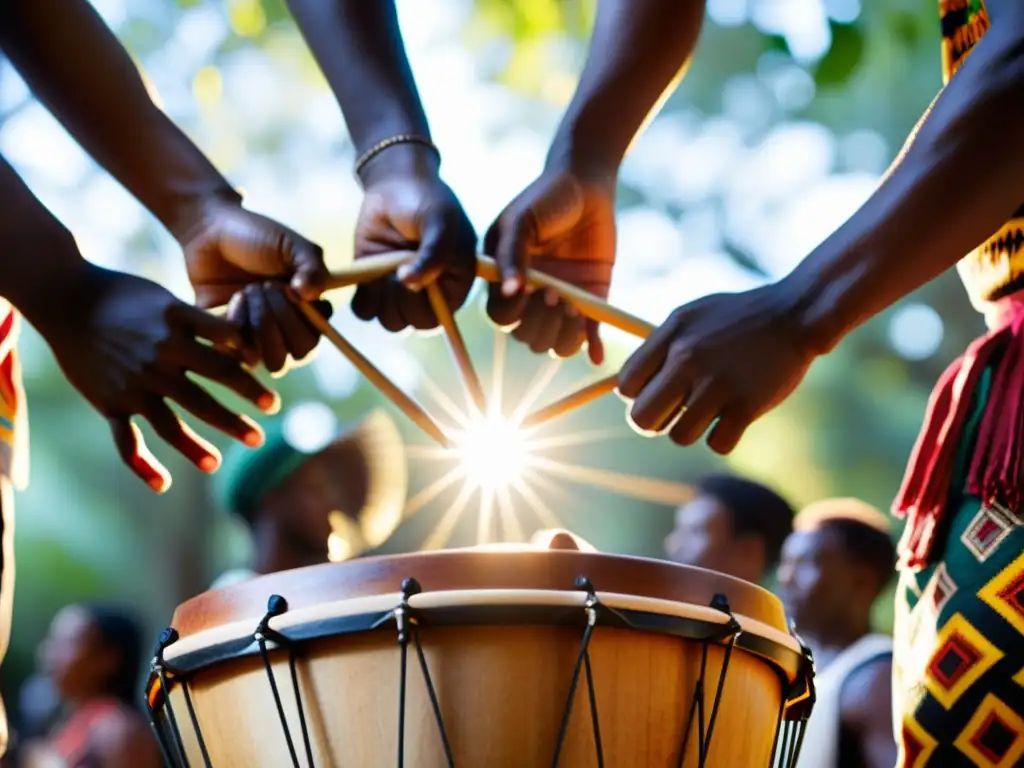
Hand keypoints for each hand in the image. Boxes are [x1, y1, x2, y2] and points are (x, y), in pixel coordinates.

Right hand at [38, 262, 278, 491]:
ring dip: (195, 448)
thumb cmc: (126, 296)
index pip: (225, 360)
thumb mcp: (169, 301)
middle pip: (205, 397)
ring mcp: (133, 387)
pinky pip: (127, 442)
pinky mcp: (110, 404)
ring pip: (171, 426)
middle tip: (264, 428)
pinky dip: (143, 466)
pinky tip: (163, 484)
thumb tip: (243, 346)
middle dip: (236, 418)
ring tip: (217, 464)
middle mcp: (157, 362)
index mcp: (176, 334)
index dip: (250, 379)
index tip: (268, 395)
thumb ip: (203, 326)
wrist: (66, 299)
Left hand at [180, 196, 331, 374]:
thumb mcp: (292, 245)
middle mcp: (284, 328)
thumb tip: (311, 295)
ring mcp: (255, 335)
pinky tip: (231, 299)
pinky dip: (235, 325)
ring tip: (246, 293)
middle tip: (264, 286)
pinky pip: (236, 352)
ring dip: (259, 324)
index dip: (304, 319)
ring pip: (269, 358)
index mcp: (306, 310)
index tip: (291, 288)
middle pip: (296, 354)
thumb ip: (313, 267)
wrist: (209, 230)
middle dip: (281, 320)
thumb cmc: (256, 235)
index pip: (316, 339)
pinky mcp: (226, 337)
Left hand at [353, 144, 476, 330]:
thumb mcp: (439, 222)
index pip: (440, 318)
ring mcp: (399, 292)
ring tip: (385, 264)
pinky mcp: (372, 287)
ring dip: (383, 297)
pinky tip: (369, 270)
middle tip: (398, 266)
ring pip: (389, 321)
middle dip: (402, 298)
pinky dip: (362, 296)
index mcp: (454, 286)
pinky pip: (364, 311)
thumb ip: (435, 254)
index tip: (415, 273)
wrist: (395, 184)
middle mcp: (428, 295)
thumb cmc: (428, 201)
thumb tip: (412, 284)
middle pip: (414, 323)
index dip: (424, 303)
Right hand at [485, 167, 615, 364]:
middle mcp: (531, 298)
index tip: (529, 289)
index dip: (514, 312)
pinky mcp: (590, 302)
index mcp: (507, 281)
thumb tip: (511, 291)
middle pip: (528, 336)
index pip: (502, 316)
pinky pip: (588, 335)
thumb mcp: (522, 221)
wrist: (587, 185)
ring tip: (576, 306)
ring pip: (556, 343)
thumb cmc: (546, 198)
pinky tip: (599, 355)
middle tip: (556, 293)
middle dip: (541, 322)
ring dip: (564, 334)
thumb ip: (512, 253)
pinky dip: (593, 347)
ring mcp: (561, 302)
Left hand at [616, 285, 816, 453]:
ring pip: (679, 437)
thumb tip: (626, 387)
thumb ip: (658, 347)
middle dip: (654, 422)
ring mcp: (718, 384)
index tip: (654, 392)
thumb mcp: (690, 316)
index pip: (627, 385)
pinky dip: (724, 437)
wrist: (795, 313)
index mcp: (672, 336)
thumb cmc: (738, 316)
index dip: (636, 396)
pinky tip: (733, 418)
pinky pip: (717, 444)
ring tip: (709, 410)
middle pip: (642, 419)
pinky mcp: (747, 406)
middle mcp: (688, 359)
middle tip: (672, 414)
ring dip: (692, 430)